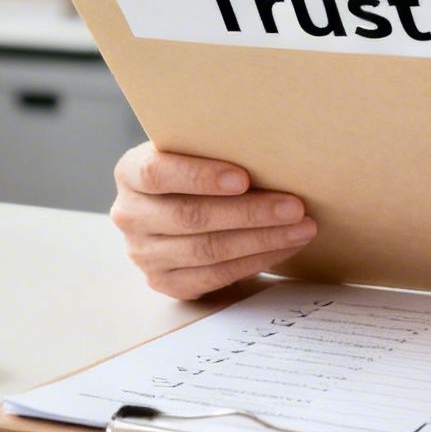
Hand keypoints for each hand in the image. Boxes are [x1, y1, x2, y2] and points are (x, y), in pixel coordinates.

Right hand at [109, 142, 316, 299]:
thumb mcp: (192, 151)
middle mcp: (130, 215)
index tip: (243, 178)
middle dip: (249, 213)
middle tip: (294, 207)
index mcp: (130, 173)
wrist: (176, 205)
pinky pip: (214, 276)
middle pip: (190, 217)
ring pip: (207, 250)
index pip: (157, 174)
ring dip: (261, 240)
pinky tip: (283, 248)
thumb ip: (213, 149)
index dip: (200, 176)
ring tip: (301, 228)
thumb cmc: (195, 170)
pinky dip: (255, 262)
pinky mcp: (164, 282)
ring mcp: (143, 254)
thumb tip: (271, 153)